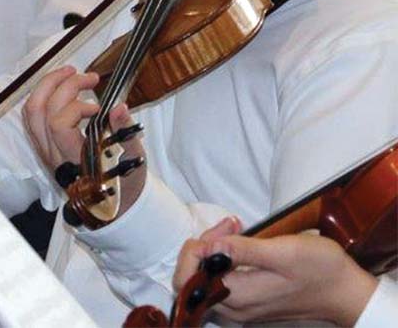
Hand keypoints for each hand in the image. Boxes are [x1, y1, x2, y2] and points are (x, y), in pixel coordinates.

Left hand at [22, 65, 145, 212]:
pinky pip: (31, 118)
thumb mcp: (133, 158)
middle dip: (62, 85)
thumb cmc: (124, 183)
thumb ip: (124, 131)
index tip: (98, 107)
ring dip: (47, 86)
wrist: (112, 206)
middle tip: (88, 77)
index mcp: (75, 161)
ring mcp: (45, 152)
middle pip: (41, 112)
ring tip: (70, 73)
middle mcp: (54, 157)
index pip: (59, 126)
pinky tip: (59, 88)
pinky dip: (42, 97)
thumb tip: (119, 107)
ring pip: (31, 113)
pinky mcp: (43, 148)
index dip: (76, 108)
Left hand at [174, 219, 377, 324]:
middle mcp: (235, 308)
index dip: (193, 251)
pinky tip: (240, 241)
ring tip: (236, 228)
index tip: (220, 231)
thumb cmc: (320, 270)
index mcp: (239, 297)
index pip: (187, 279)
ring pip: (205, 278)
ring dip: (213, 249)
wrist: (347, 292)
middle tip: (230, 226)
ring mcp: (241, 308)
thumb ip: (243, 251)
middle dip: (203, 246)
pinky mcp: (249, 301)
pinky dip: (224, 258)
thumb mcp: (283, 252)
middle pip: (192, 278)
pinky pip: (221, 280)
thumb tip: (209, 247)